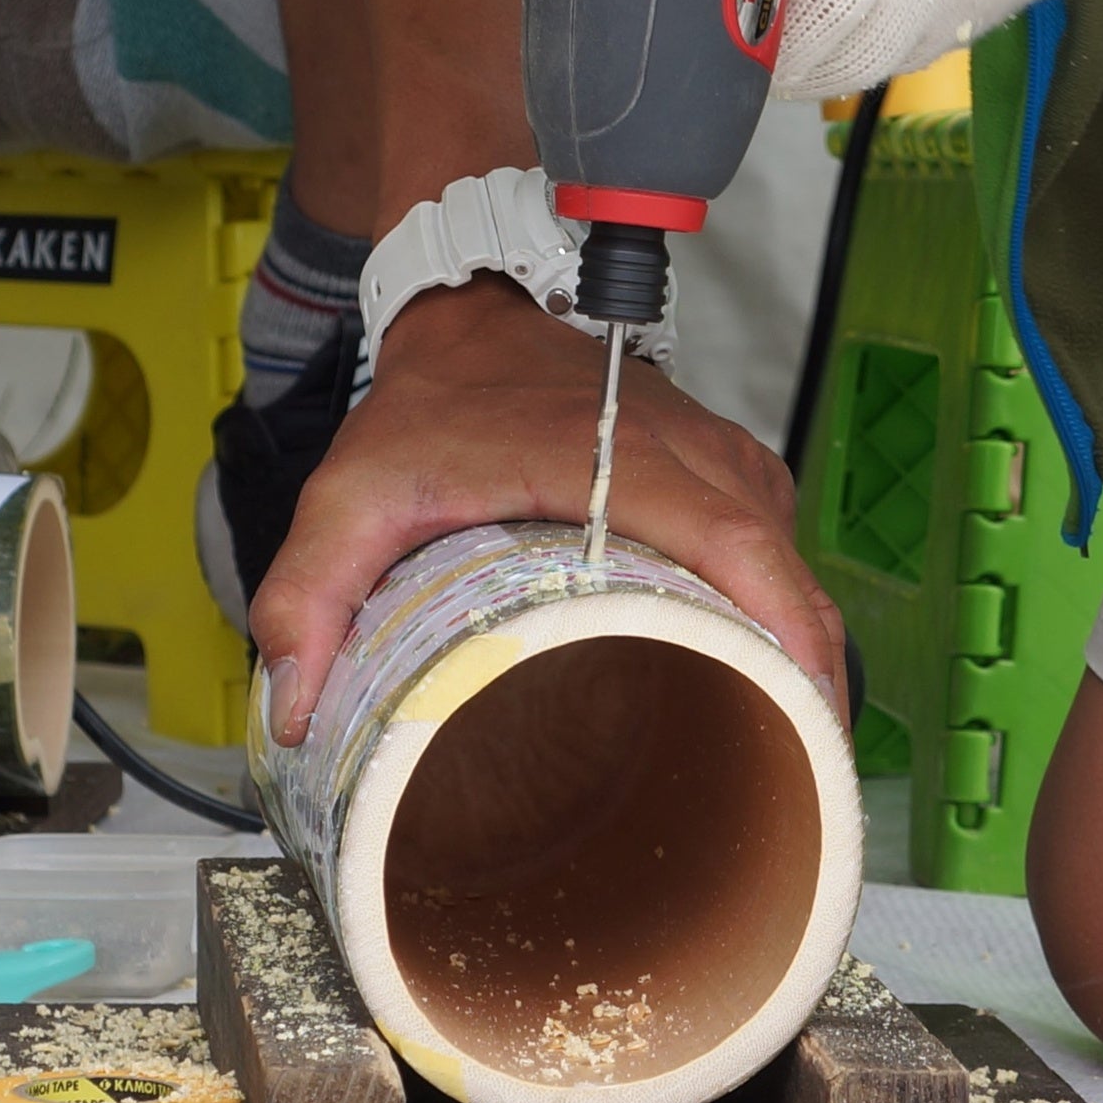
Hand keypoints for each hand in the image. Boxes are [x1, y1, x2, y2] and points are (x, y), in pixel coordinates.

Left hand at [245, 276, 846, 744]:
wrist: (467, 319)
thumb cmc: (423, 411)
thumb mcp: (347, 493)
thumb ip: (307, 594)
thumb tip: (294, 712)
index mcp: (613, 456)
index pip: (734, 540)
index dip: (784, 631)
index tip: (804, 721)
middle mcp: (685, 448)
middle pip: (783, 567)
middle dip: (808, 679)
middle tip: (795, 783)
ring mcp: (716, 450)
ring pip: (789, 559)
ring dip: (799, 647)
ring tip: (780, 746)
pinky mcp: (724, 461)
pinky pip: (776, 540)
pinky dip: (782, 605)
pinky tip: (757, 671)